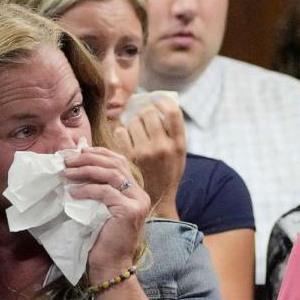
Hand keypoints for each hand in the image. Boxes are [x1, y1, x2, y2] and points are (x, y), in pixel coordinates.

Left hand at [64, 146, 150, 282]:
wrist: (109, 265)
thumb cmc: (100, 239)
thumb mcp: (98, 208)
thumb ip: (96, 188)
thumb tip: (74, 166)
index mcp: (134, 191)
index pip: (119, 162)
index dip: (98, 153)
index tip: (77, 152)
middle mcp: (140, 194)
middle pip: (116, 164)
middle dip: (89, 159)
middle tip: (67, 161)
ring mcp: (137, 202)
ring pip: (112, 174)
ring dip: (86, 170)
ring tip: (67, 172)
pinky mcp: (130, 211)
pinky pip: (106, 192)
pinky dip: (87, 190)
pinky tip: (73, 192)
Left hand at [114, 96, 185, 219]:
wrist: (157, 199)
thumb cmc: (167, 173)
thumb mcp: (178, 153)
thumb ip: (172, 132)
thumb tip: (159, 104)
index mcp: (178, 144)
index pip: (172, 111)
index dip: (162, 101)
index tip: (156, 100)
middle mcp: (163, 147)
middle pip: (149, 113)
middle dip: (144, 113)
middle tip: (143, 120)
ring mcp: (145, 153)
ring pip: (133, 122)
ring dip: (132, 123)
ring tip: (135, 133)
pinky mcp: (129, 159)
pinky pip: (121, 133)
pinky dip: (122, 133)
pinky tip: (127, 141)